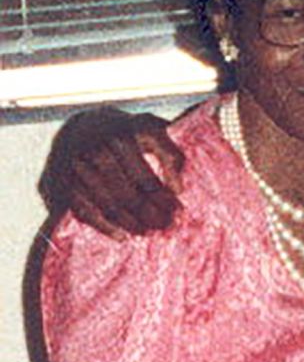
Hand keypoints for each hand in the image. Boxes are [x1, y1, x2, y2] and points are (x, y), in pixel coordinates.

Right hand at [40, 108, 184, 236]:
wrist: (85, 125)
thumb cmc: (128, 131)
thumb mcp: (153, 129)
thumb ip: (170, 152)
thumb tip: (178, 189)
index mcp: (127, 135)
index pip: (148, 178)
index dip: (164, 199)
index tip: (179, 211)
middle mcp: (102, 149)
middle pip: (130, 195)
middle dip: (152, 216)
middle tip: (167, 227)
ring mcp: (81, 166)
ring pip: (110, 206)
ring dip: (132, 224)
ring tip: (148, 232)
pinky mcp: (66, 181)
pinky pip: (86, 211)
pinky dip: (105, 227)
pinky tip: (123, 236)